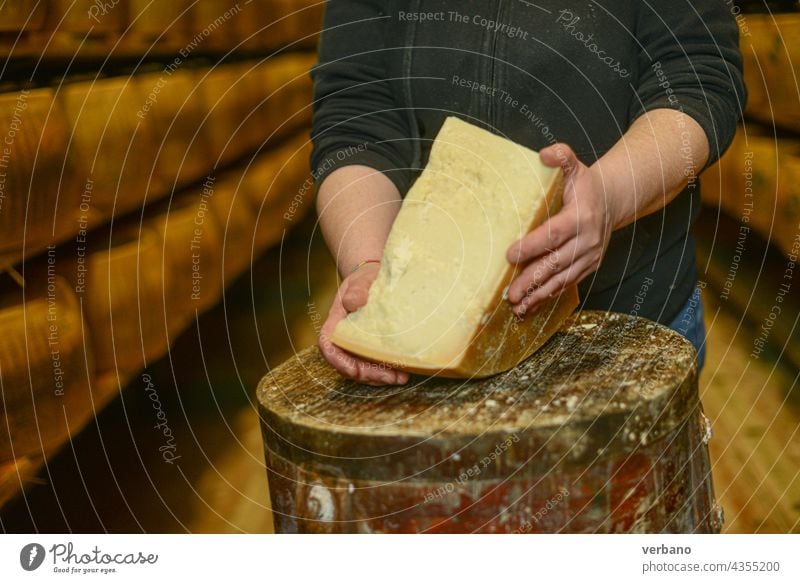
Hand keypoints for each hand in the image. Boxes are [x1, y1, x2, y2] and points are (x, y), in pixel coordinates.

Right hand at [319, 262, 409, 385]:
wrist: (376, 279)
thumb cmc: (366, 279)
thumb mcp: (361, 280)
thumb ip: (357, 290)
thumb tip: (354, 303)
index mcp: (336, 321)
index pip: (328, 344)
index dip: (338, 361)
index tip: (354, 371)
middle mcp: (343, 337)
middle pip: (347, 363)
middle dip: (368, 375)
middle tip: (390, 377)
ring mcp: (357, 345)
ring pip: (361, 369)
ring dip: (379, 378)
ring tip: (401, 378)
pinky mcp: (371, 349)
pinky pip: (374, 366)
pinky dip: (386, 372)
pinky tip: (403, 373)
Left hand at [506, 143, 615, 316]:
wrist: (612, 201)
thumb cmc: (585, 185)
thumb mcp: (575, 166)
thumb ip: (561, 156)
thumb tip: (544, 154)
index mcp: (581, 216)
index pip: (554, 233)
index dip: (533, 245)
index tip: (510, 254)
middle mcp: (587, 240)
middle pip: (556, 263)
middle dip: (532, 279)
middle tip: (511, 293)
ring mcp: (588, 257)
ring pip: (561, 279)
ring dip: (539, 294)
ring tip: (518, 306)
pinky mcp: (587, 267)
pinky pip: (566, 285)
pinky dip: (548, 296)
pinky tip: (531, 306)